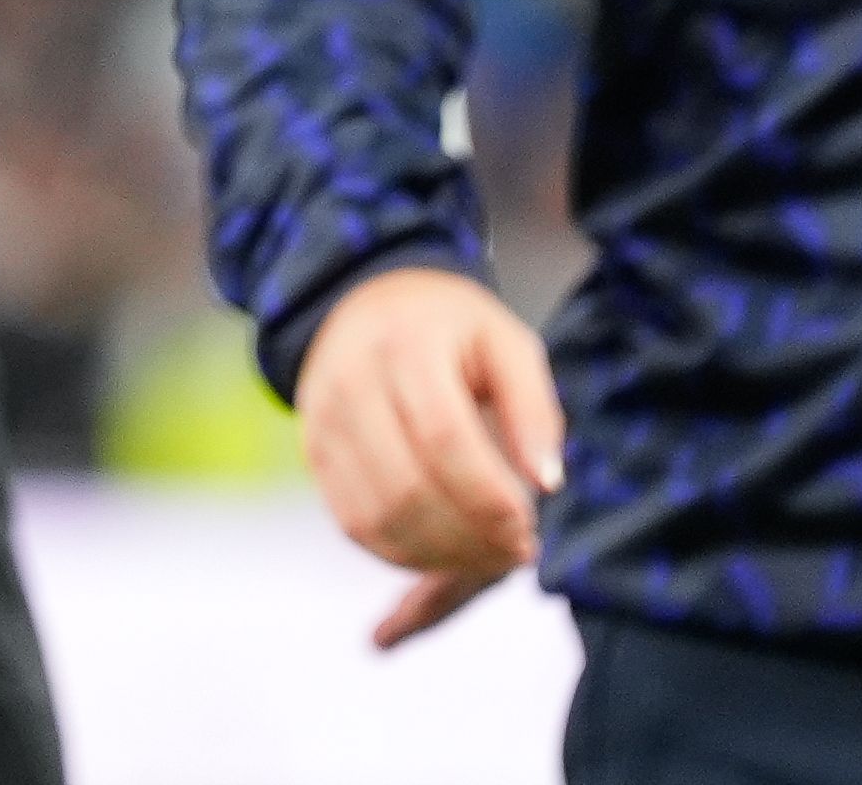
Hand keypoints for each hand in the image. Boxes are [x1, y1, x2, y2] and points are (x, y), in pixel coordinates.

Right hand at [293, 263, 562, 648]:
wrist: (366, 304)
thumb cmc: (452, 330)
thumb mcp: (506, 344)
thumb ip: (534, 409)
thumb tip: (547, 484)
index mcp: (404, 345)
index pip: (443, 437)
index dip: (487, 496)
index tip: (529, 528)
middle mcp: (350, 383)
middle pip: (406, 488)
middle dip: (469, 537)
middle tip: (519, 552)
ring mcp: (323, 422)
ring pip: (378, 518)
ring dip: (441, 555)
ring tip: (490, 557)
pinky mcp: (315, 456)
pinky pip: (356, 526)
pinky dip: (406, 554)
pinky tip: (449, 552)